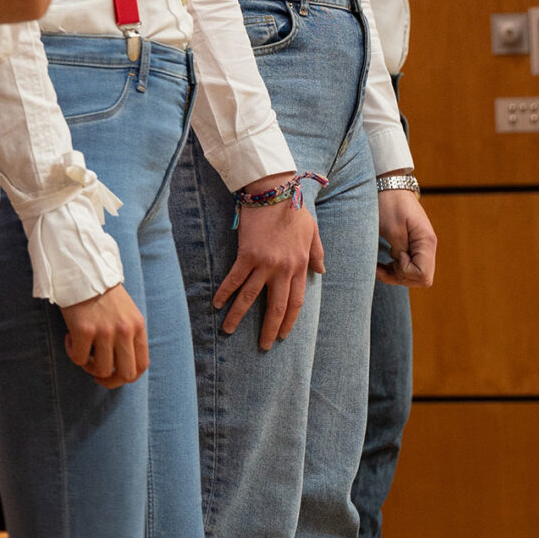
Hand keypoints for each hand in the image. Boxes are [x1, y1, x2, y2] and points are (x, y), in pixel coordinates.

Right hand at [60, 283, 148, 388]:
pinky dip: (72, 353)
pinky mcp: (84, 330)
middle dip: (110, 381)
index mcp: (137, 326)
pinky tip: (70, 338)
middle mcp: (124, 331)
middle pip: (126, 374)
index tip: (113, 375)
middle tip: (96, 374)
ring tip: (81, 349)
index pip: (142, 365)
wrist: (82, 270)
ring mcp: (105, 332)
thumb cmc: (101, 291)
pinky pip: (78, 358)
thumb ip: (128, 334)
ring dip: (88, 365)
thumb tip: (120, 362)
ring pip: (101, 370)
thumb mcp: (126, 311)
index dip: (127, 377)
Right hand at [211, 182, 322, 347]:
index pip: (296, 302)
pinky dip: (225, 293)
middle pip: (276, 306)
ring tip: (228, 330)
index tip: (283, 335)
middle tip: (263, 346)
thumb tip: (322, 271)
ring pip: (251, 297)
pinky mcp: (247, 254)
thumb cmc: (294, 208)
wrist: (273, 191)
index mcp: (300, 265)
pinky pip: (235, 279)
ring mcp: (264, 263)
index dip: (289, 321)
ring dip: (239, 316)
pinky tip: (216, 304)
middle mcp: (283, 269)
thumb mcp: (313, 231)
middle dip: (269, 329)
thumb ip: (318, 252)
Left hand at [377, 184, 438, 286]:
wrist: (388, 185)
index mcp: (426, 242)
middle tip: (383, 265)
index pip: (423, 275)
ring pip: (413, 275)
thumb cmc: (389, 203)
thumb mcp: (391, 228)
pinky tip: (382, 264)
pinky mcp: (412, 246)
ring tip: (378, 266)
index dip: (406, 272)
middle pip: (421, 279)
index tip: (394, 255)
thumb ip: (400, 251)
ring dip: (395, 275)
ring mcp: (420, 247)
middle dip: (400, 277)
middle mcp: (428, 247)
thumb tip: (403, 267)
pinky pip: (407, 267)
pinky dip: (394, 269)